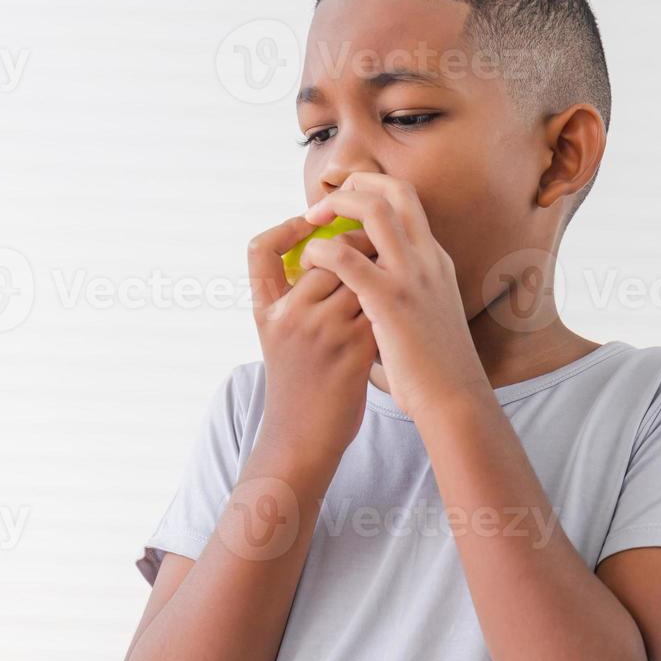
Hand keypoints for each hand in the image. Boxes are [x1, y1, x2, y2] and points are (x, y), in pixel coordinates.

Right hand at [248, 215, 379, 458]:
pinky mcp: (353, 351)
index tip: (311, 223)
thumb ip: (295, 295)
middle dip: (355, 246)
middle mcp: (289, 316)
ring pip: (360, 276)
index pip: (261, 249)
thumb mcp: (280, 334)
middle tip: (374, 245)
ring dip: (381, 269)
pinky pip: (379, 306)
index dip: (285, 228)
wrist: (303, 437)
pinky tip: (399, 304)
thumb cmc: (297, 382)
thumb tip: (329, 249)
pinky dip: (392, 300)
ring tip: (392, 272)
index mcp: (266, 310)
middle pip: (327, 255)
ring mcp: (321, 333)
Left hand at [297, 173, 488, 420]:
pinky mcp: (391, 300)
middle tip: (324, 202)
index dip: (374, 190)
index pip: (408, 201)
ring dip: (338, 206)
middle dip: (356, 184)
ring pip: (374, 210)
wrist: (455, 398)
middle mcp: (427, 259)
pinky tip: (310, 261)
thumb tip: (373, 292)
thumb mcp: (428, 317)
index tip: (345, 201)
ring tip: (312, 221)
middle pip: (394, 191)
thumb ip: (404, 295)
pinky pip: (348, 259)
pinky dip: (324, 250)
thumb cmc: (436, 368)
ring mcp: (412, 276)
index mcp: (435, 261)